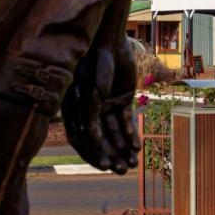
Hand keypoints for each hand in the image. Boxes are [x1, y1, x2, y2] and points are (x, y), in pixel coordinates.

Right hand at [61, 42, 138, 174]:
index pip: (84, 140)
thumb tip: (93, 142)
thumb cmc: (94, 66)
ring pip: (116, 133)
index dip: (94, 154)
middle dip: (112, 156)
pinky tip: (137, 147)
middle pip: (102, 140)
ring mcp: (108, 106)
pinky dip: (131, 134)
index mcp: (77, 113)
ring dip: (123, 148)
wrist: (109, 43)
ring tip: (133, 163)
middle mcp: (92, 112)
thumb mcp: (92, 93)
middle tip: (123, 171)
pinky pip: (126, 121)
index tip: (104, 167)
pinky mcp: (122, 99)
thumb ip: (91, 117)